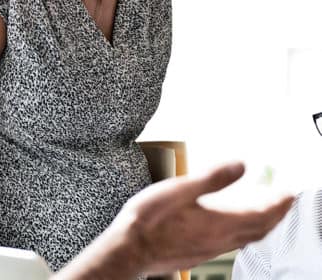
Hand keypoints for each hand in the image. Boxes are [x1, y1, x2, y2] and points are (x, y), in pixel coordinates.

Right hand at [114, 161, 293, 275]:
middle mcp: (220, 239)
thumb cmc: (149, 220)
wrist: (130, 249)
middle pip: (259, 229)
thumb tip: (241, 165)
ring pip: (246, 239)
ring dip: (261, 225)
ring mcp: (209, 249)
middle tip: (283, 203)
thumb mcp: (179, 189)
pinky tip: (230, 227)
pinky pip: (230, 245)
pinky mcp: (197, 254)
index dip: (278, 203)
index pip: (262, 214)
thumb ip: (212, 178)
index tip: (289, 193)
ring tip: (263, 213)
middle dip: (275, 215)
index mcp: (219, 222)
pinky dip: (242, 233)